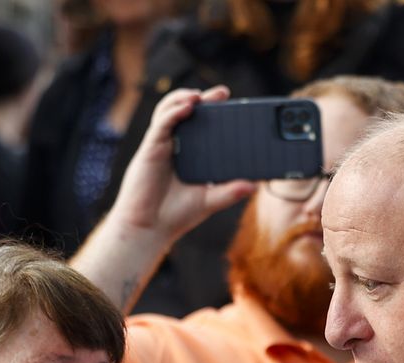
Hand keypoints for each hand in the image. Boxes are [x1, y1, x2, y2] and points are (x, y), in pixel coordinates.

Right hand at [106, 85, 255, 242]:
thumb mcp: (210, 201)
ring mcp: (162, 144)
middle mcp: (176, 145)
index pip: (204, 126)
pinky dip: (174, 111)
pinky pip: (162, 123)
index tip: (236, 106)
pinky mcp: (151, 148)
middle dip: (205, 99)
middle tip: (223, 93)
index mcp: (190, 154)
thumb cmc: (176, 215)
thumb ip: (230, 192)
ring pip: (170, 110)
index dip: (216, 112)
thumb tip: (254, 184)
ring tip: (201, 96)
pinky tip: (188, 107)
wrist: (148, 228)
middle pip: (188, 112)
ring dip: (184, 98)